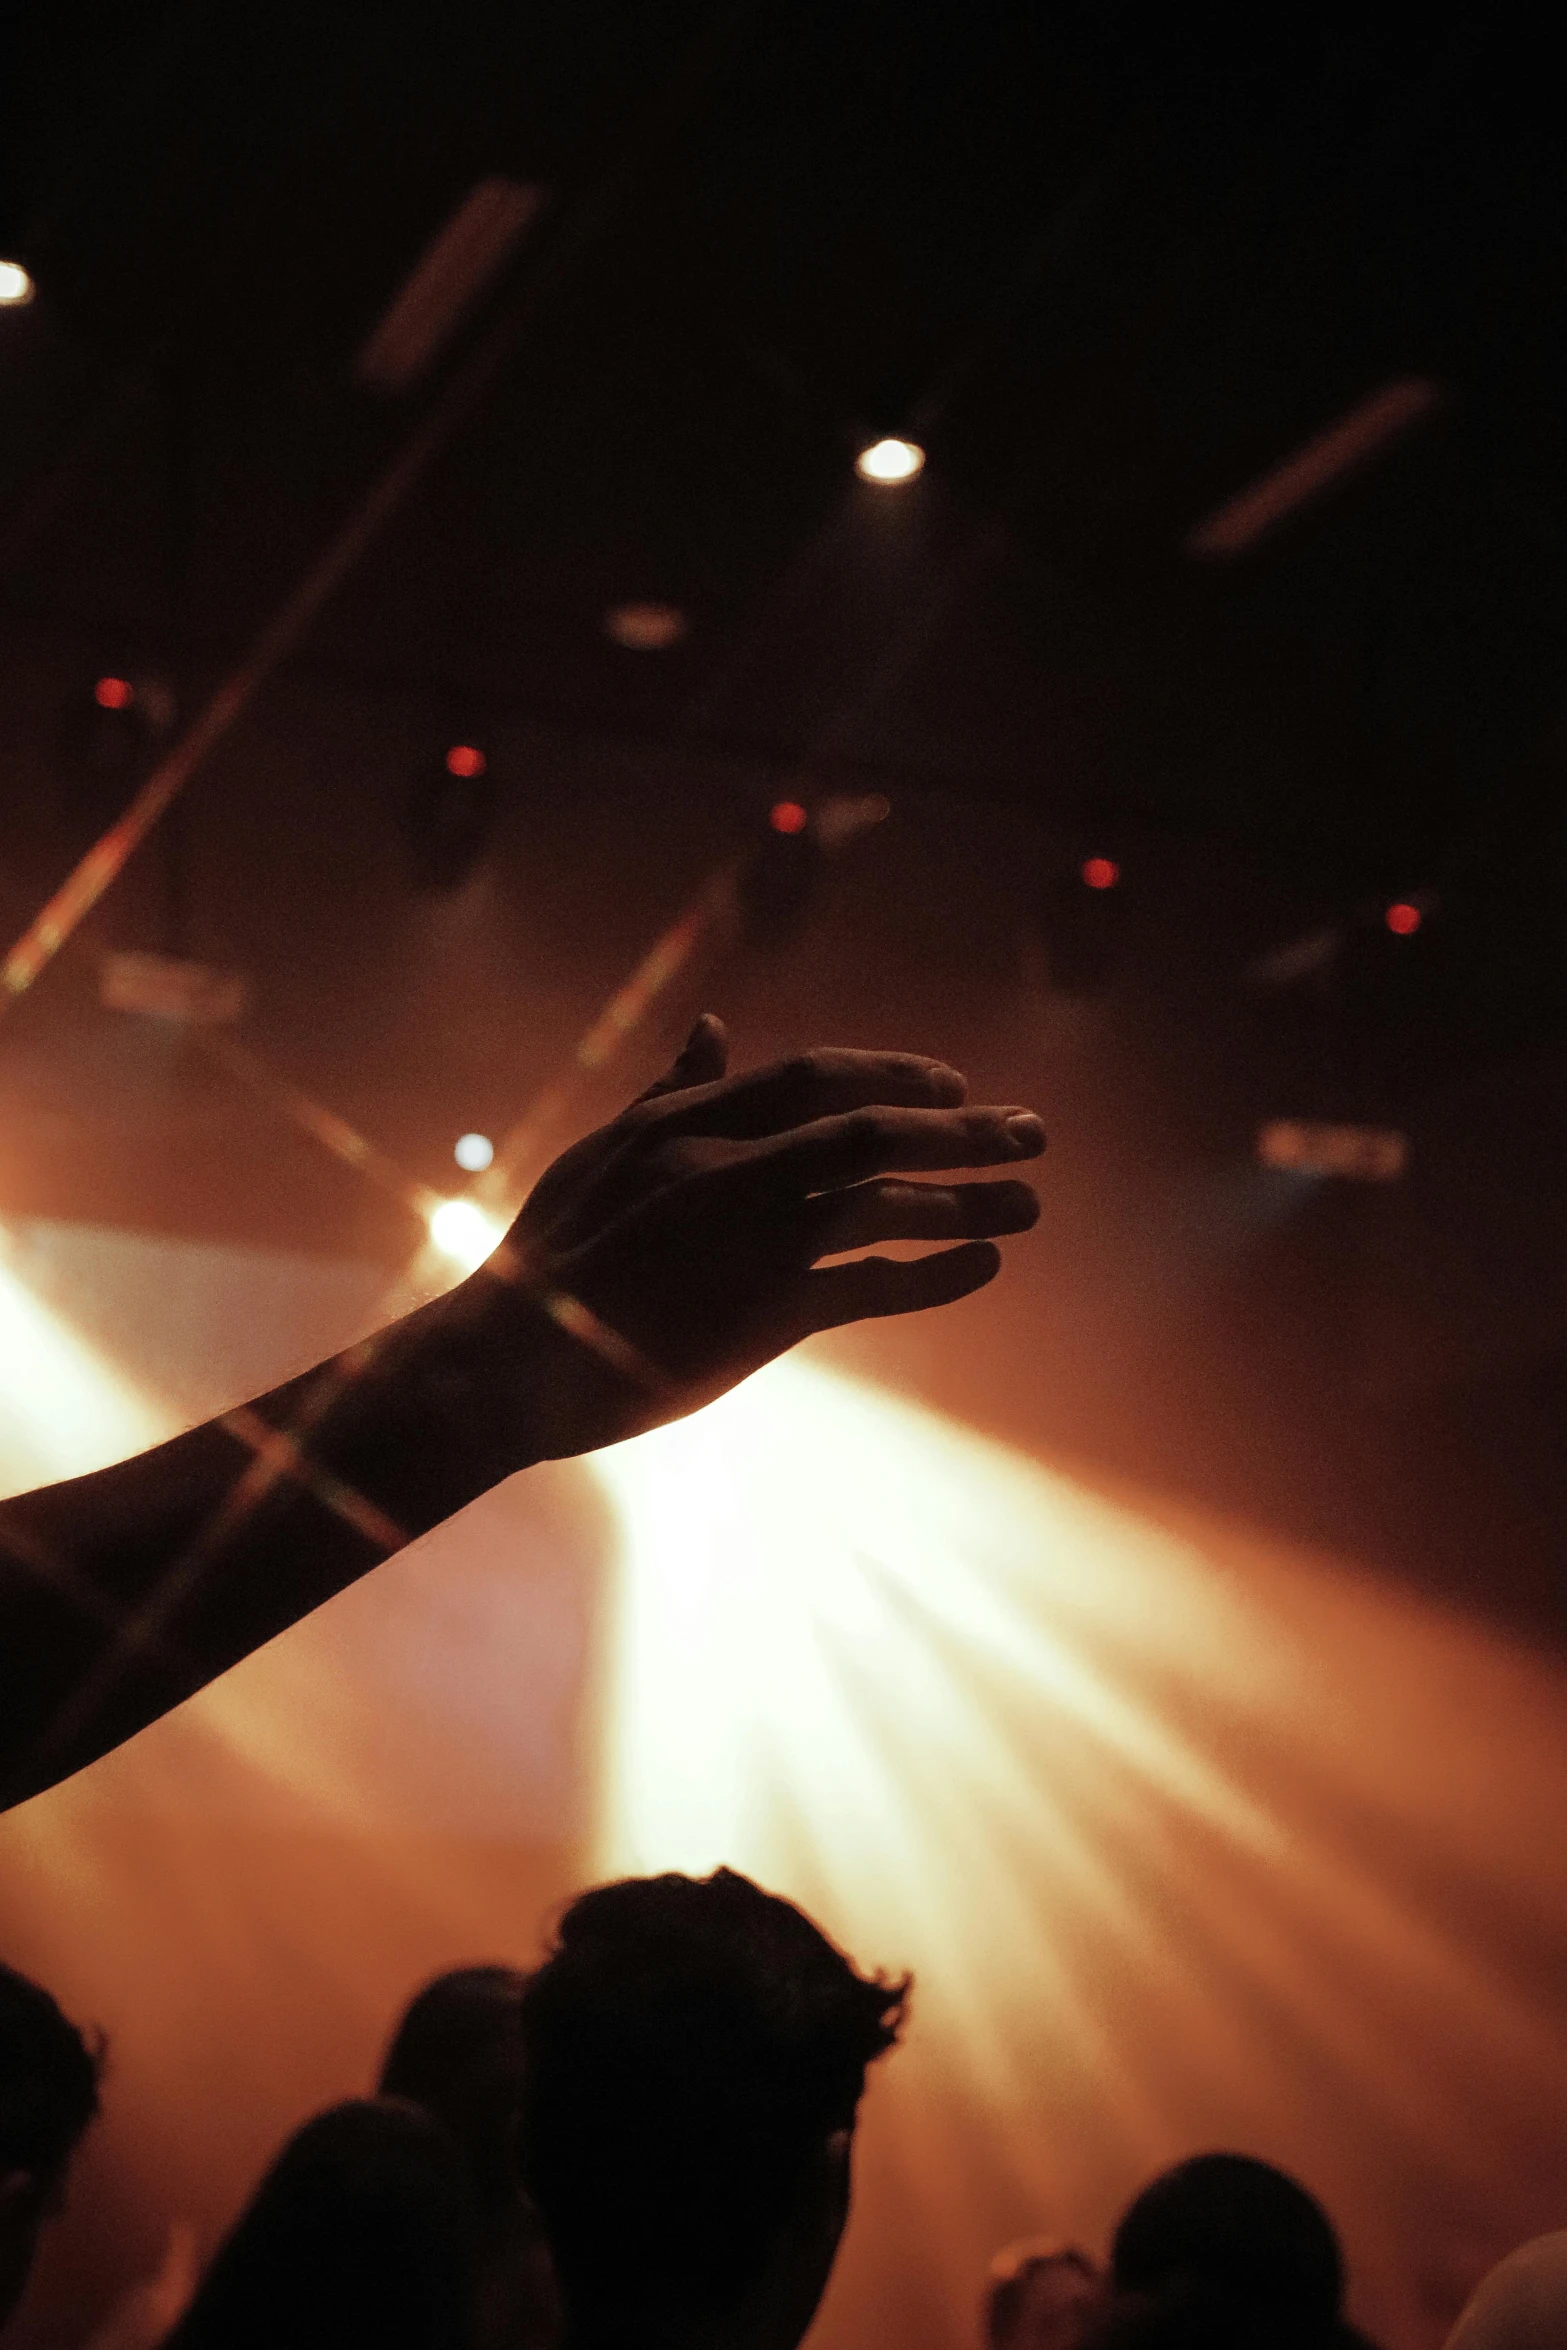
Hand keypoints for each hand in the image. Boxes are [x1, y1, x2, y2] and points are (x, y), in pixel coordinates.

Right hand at [484, 1015, 1043, 1450]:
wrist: (505, 1362)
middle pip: (873, 1132)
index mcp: (687, 1124)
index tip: (954, 1082)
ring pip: (885, 1204)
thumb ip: (669, 1093)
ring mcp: (747, 1241)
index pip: (816, 1077)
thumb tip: (715, 1027)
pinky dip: (934, 1274)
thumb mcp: (603, 1153)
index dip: (895, 1074)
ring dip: (969, 1199)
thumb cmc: (552, 1256)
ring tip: (1030, 1201)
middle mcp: (726, 1170)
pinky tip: (984, 1265)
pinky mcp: (760, 1314)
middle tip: (1032, 1131)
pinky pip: (870, 1286)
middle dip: (963, 1129)